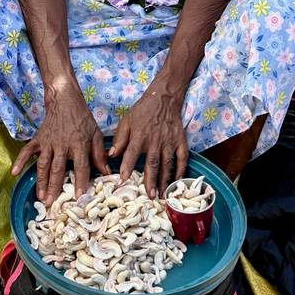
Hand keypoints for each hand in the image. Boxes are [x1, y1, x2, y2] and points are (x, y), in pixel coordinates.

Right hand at [11, 87, 108, 206]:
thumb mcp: (96, 134)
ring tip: (40, 197)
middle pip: (58, 168)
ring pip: (43, 164)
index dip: (80, 181)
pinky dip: (20, 161)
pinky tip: (15, 173)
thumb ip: (99, 154)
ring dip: (41, 181)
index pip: (81, 166)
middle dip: (55, 187)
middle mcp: (62, 144)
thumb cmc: (83, 119)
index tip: (78, 196)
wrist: (65, 101)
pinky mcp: (38, 138)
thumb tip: (106, 173)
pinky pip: (27, 151)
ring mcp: (48, 142)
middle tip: (52, 203)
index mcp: (79, 143)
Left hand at [110, 80, 187, 197]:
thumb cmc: (143, 111)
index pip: (132, 153)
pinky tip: (177, 181)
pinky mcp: (180, 141)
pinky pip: (182, 158)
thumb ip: (120, 139)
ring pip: (167, 164)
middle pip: (152, 163)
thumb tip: (111, 154)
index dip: (127, 165)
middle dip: (150, 181)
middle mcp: (155, 141)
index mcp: (140, 136)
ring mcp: (170, 142)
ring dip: (164, 180)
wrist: (164, 98)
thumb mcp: (127, 121)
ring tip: (162, 195)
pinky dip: (181, 170)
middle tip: (149, 196)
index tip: (123, 178)